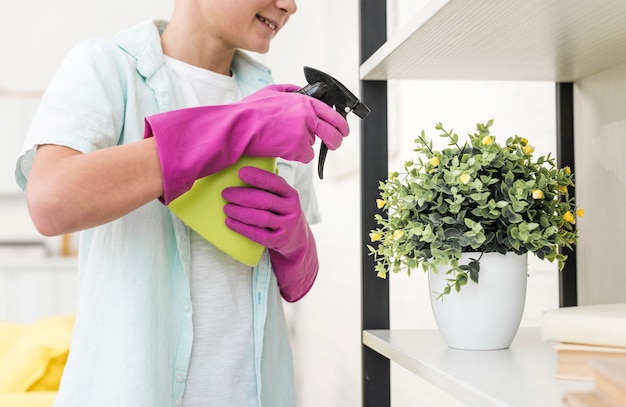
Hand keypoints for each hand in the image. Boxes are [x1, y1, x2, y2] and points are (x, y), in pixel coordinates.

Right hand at [144, 84, 349, 203]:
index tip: (342, 129)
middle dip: (336, 139)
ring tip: (290, 144)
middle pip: (334, 131)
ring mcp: (304, 132)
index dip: (339, 123)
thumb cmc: (249, 111)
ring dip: (306, 146)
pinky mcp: (298, 148)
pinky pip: (305, 156)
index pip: (331, 112)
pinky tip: (283, 149)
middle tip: (335, 143)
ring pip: (315, 144)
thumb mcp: (270, 91)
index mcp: (302, 100)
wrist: (239, 127)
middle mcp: (307, 114)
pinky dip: (297, 156)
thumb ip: (289, 91)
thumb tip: (300, 91)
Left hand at [222, 166, 317, 301]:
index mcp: (291, 194)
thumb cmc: (282, 212)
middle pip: (265, 201)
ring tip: (226, 208)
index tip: (241, 172)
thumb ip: (269, 186)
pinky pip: (258, 235)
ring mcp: (286, 226)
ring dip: (240, 212)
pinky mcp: (278, 241)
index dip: (258, 177)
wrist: (298, 238)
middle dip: (243, 196)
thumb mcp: (282, 197)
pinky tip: (230, 222)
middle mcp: (291, 209)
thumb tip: (242, 173)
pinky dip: (242, 228)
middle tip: (226, 193)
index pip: (275, 183)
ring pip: (261, 218)